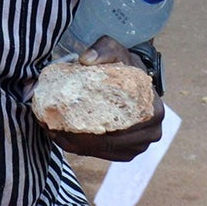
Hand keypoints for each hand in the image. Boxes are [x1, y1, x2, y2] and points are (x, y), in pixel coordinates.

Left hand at [43, 37, 165, 162]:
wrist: (133, 78)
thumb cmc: (125, 64)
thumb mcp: (115, 50)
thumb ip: (102, 50)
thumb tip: (85, 60)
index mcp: (153, 111)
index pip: (119, 127)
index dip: (89, 125)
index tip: (64, 118)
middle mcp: (151, 133)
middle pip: (109, 143)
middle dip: (79, 139)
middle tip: (53, 127)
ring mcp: (140, 145)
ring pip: (104, 152)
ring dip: (78, 146)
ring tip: (55, 132)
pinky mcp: (129, 151)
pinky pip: (104, 155)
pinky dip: (83, 149)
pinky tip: (64, 138)